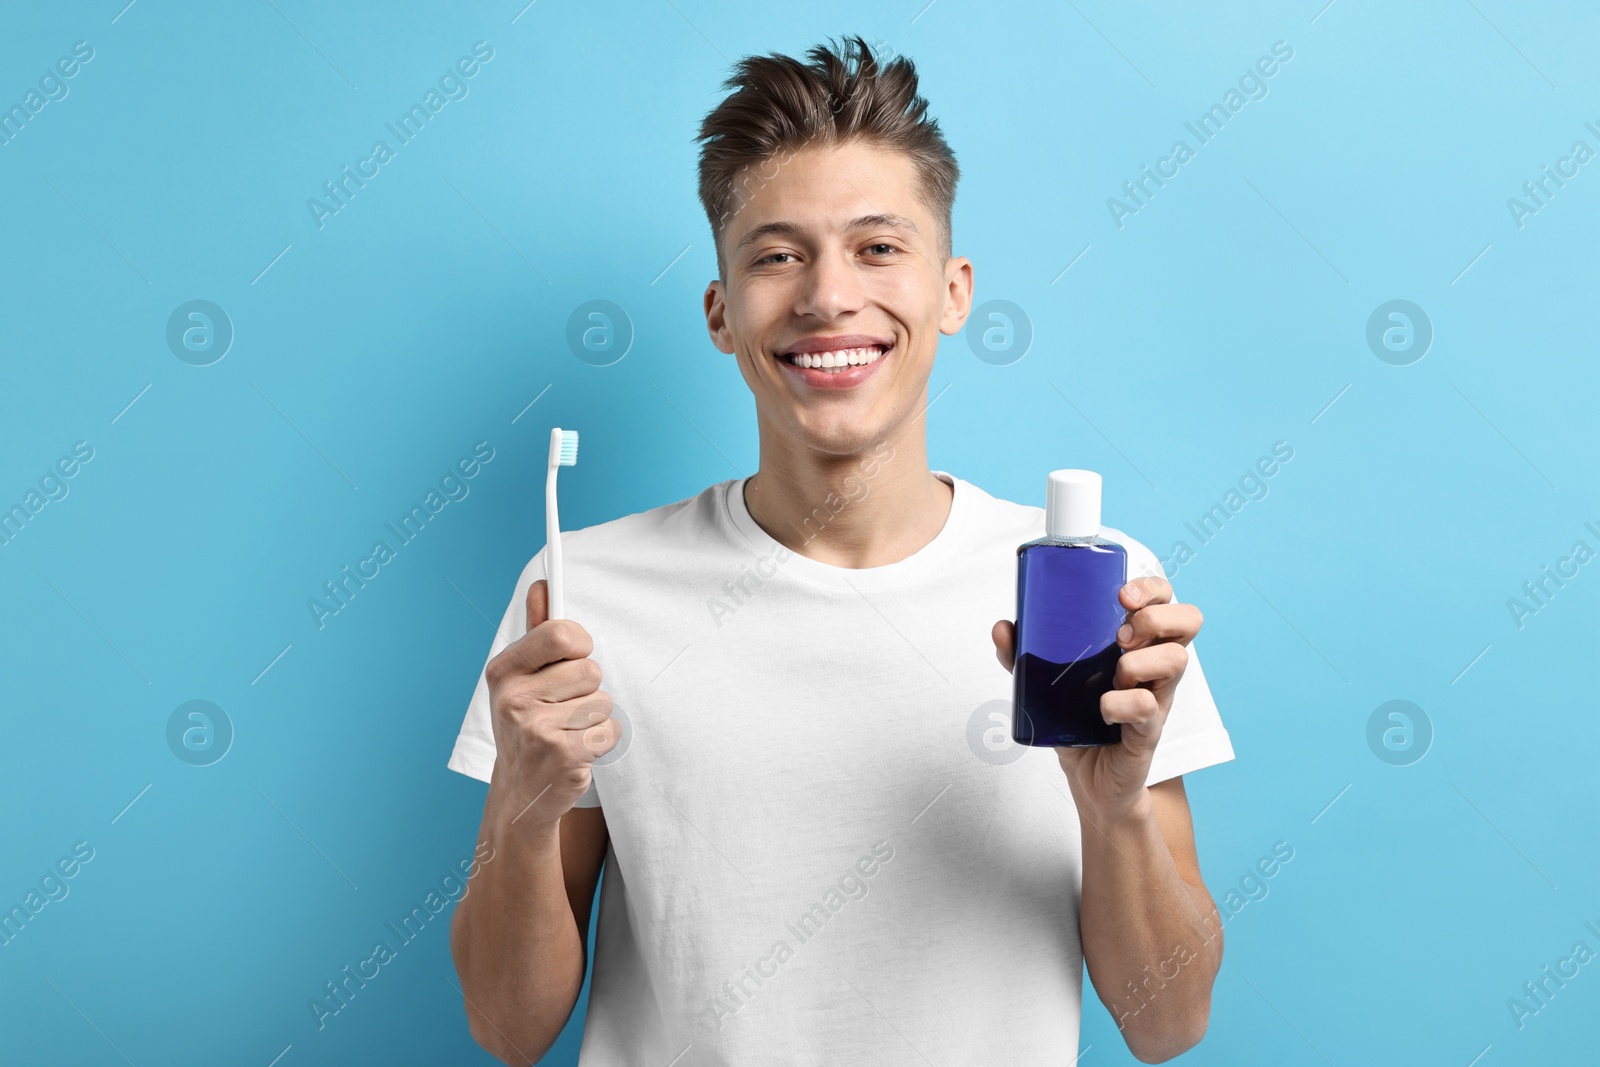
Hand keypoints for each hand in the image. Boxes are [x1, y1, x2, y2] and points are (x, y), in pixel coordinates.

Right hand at [483, 579, 617, 830]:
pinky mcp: (565, 756)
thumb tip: (542, 584)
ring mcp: (539, 729)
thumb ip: (536, 630)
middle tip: (562, 708)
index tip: (572, 655)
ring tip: (567, 731)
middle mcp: (515, 698)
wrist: (520, 792)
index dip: (578, 644)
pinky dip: (601, 741)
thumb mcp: (521, 677)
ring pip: (603, 701)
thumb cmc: (527, 722)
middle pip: (590, 670)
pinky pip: (611, 729)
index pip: (560, 632)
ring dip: (593, 717)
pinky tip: (576, 750)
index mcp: (504, 671)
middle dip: (586, 689)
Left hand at [991, 576, 1201, 822]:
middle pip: (1188, 620)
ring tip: (1113, 675)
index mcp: (1138, 644)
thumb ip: (1023, 656)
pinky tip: (1103, 710)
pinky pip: (1149, 707)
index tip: (1121, 594)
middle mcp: (1155, 665)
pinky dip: (1121, 704)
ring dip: (1140, 660)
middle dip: (1155, 617)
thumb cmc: (1077, 722)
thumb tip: (1003, 628)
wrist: (1090, 781)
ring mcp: (1158, 696)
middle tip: (1120, 636)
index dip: (1151, 587)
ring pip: (1178, 659)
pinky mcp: (1149, 730)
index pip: (1164, 599)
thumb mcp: (1047, 684)